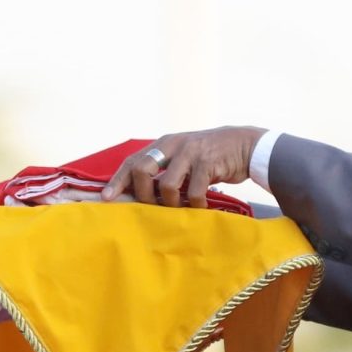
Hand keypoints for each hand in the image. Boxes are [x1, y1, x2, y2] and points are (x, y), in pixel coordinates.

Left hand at [102, 128, 262, 207]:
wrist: (244, 146)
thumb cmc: (210, 156)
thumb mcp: (183, 155)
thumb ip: (164, 168)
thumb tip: (139, 192)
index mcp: (163, 143)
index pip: (132, 160)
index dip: (118, 180)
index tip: (107, 198)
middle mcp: (173, 145)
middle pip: (142, 170)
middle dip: (142, 194)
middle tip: (150, 207)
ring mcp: (190, 153)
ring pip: (166, 186)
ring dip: (170, 203)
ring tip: (179, 207)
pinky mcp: (208, 163)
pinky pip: (193, 193)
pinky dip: (195, 205)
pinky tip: (200, 206)